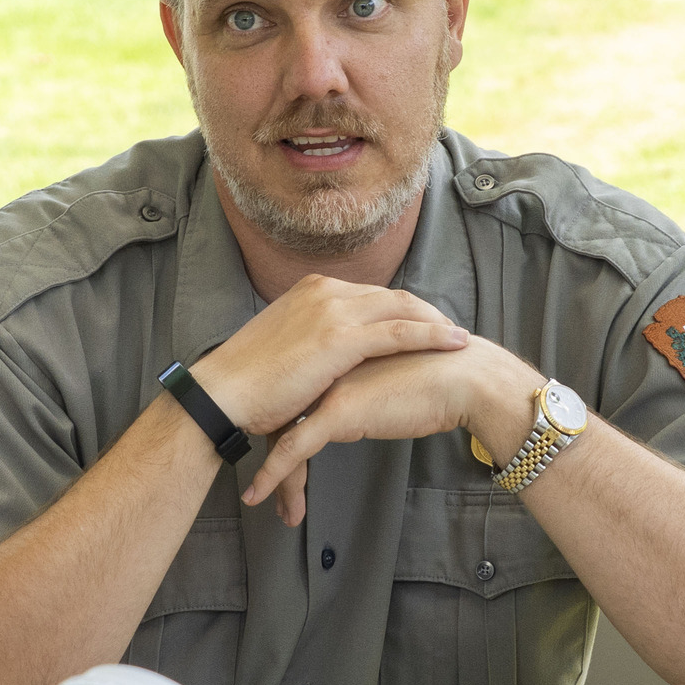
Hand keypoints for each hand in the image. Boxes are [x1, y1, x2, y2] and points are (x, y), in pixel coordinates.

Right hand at [193, 275, 467, 433]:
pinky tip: (453, 344)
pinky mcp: (341, 338)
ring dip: (435, 322)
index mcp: (311, 290)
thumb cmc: (248, 383)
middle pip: (391, 296)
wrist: (224, 394)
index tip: (424, 324)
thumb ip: (311, 341)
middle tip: (450, 331)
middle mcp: (325, 291)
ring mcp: (333, 311)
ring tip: (460, 337)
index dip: (401, 309)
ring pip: (401, 309)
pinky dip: (431, 335)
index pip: (370, 294)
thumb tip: (327, 356)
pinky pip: (399, 332)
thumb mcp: (284, 347)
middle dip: (425, 313)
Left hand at [241, 340, 539, 522]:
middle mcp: (327, 366)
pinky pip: (293, 447)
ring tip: (266, 502)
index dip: (285, 423)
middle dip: (274, 454)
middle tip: (272, 491)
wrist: (466, 379)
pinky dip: (272, 474)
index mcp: (337, 353)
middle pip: (284, 410)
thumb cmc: (443, 381)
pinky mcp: (338, 411)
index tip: (282, 454)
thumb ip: (373, 387)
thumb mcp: (396, 378)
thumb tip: (369, 407)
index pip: (297, 390)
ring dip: (274, 473)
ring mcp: (329, 387)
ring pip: (283, 431)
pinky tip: (257, 497)